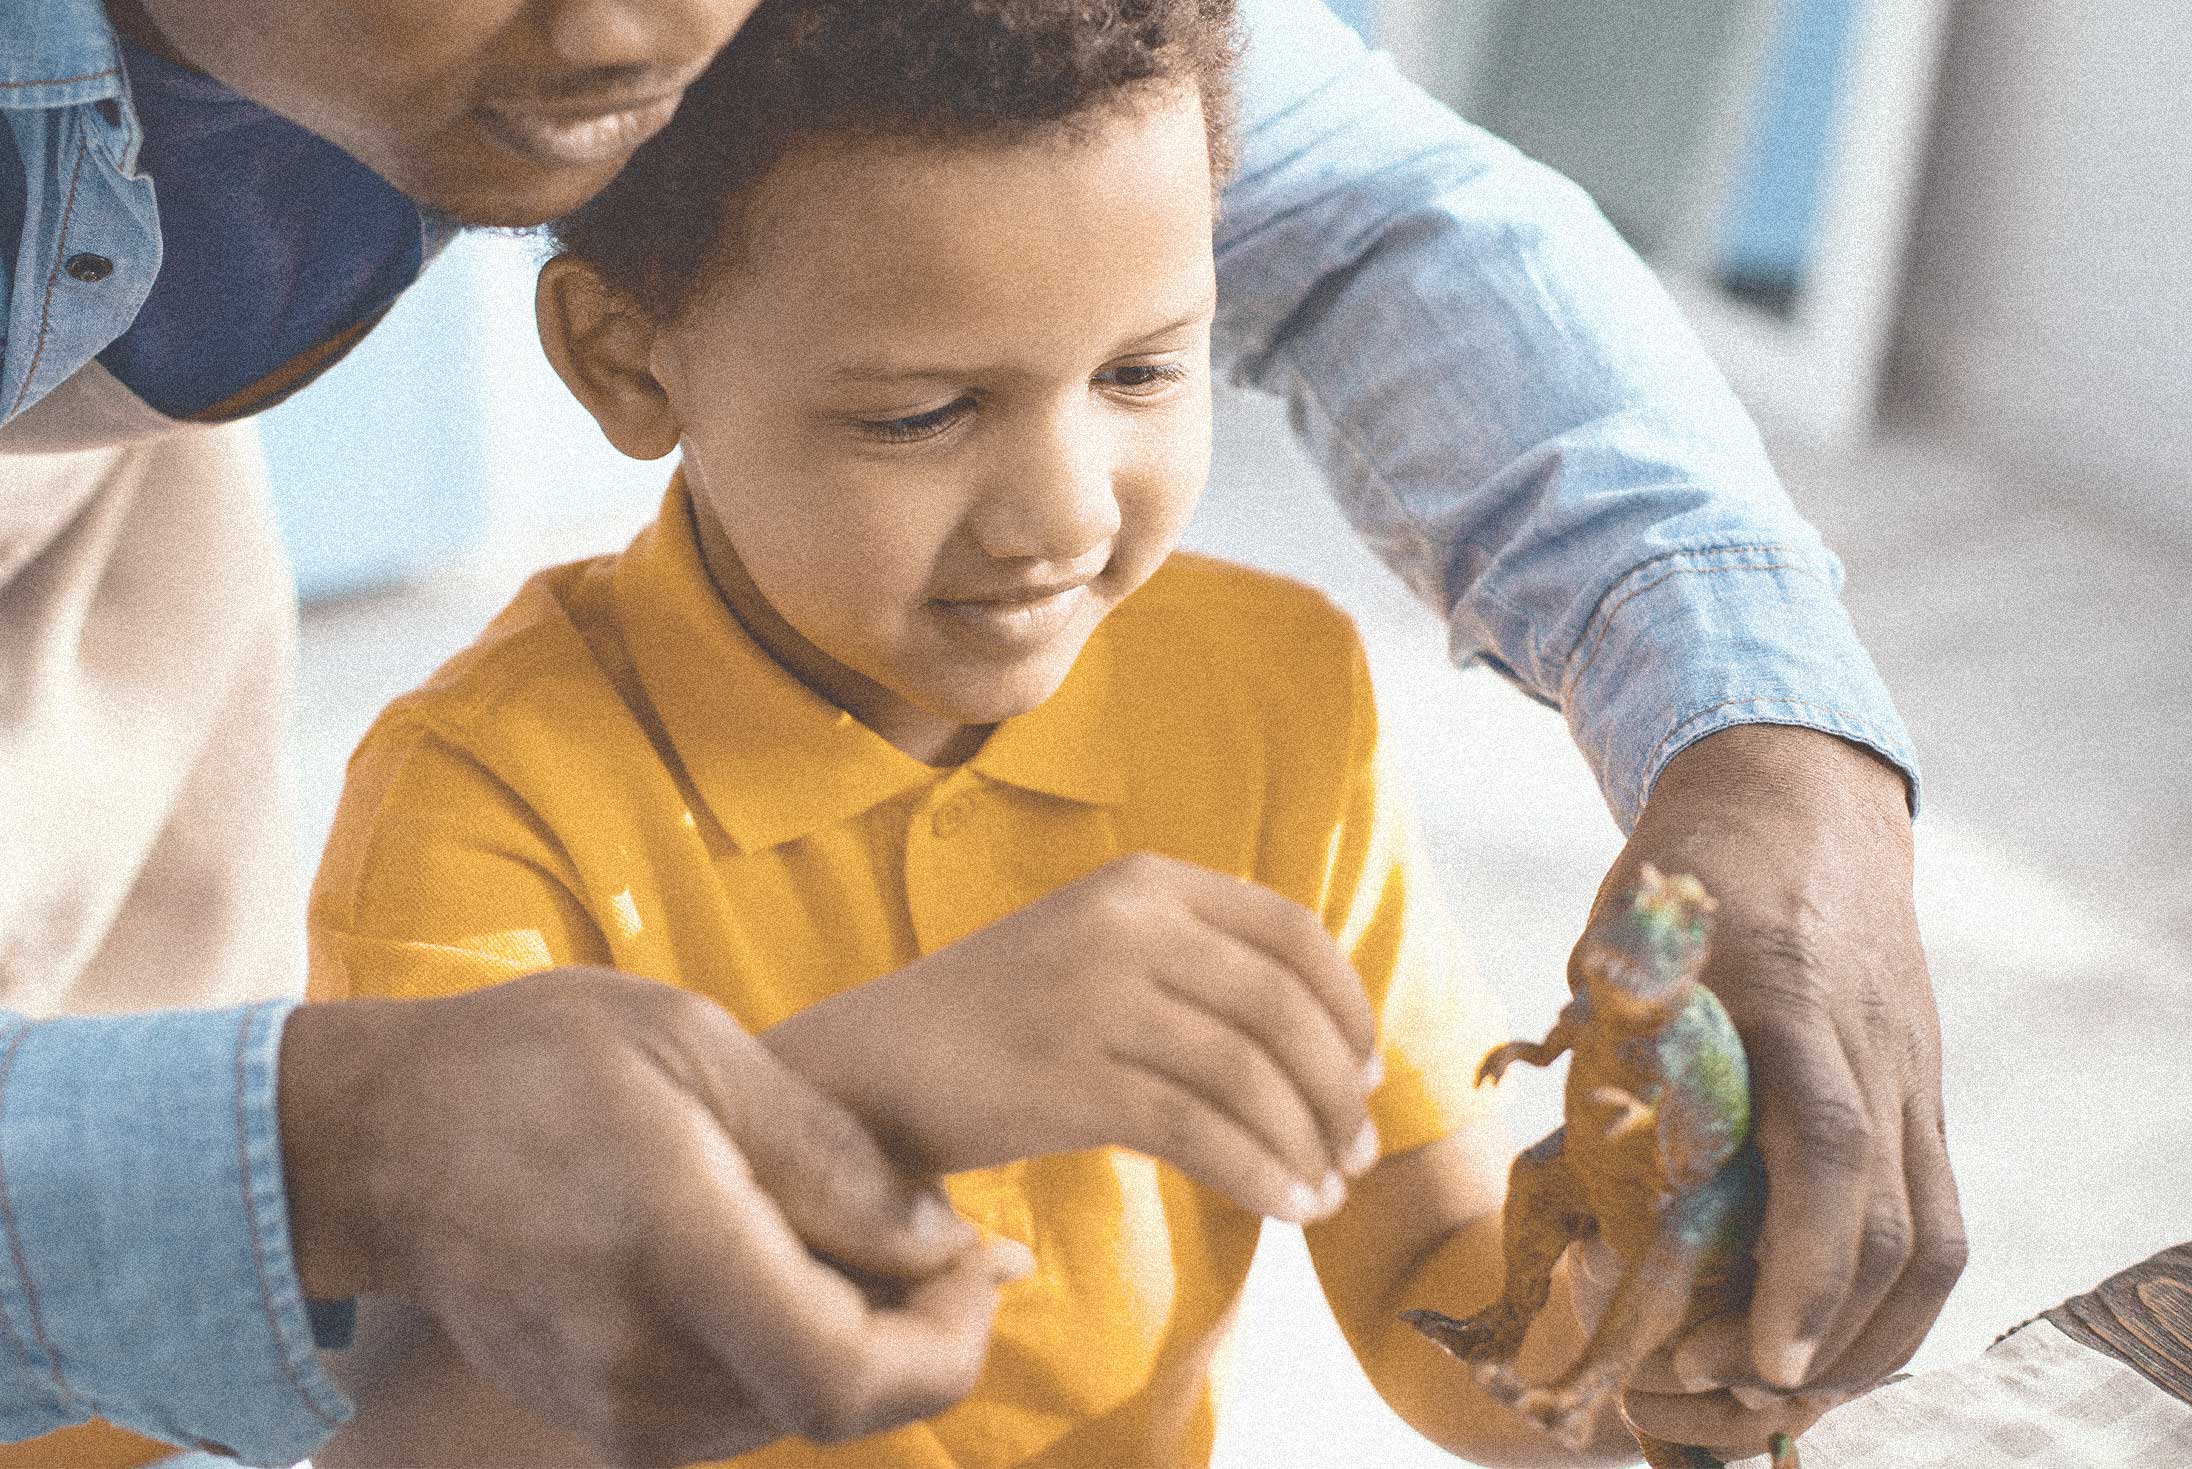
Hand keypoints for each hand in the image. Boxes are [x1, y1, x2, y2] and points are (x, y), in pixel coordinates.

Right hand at [278, 969, 1023, 1464]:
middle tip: (939, 1237)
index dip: (948, 1338)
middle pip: (839, 1403)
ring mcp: (612, 1408)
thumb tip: (948, 1239)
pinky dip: (793, 1352)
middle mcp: (641, 1362)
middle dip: (921, 1331)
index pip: (848, 1375)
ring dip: (859, 1339)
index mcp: (673, 1252)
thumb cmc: (538, 1063)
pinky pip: (740, 1408)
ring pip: (796, 1410)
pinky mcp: (600, 1420)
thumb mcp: (699, 1051)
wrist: (380, 1140)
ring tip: (852, 1233)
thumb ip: (831, 1158)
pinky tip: (786, 1267)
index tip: (978, 1260)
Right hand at [767, 852, 1381, 1223]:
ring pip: (1248, 1076)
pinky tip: (1284, 1207)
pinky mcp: (1065, 1080)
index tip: (1368, 1071)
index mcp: (1142, 881)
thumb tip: (1332, 1044)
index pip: (1291, 931)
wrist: (869, 1065)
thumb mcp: (1099, 949)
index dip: (1347, 1007)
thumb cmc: (1001, 1021)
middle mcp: (1122, 924)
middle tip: (1358, 1153)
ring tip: (1324, 1193)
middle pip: (1283, 1009)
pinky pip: (1199, 1133)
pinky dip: (1259, 1175)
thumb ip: (1196, 965)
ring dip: (1305, 1145)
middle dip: (1338, 1091)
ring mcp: (1091, 998)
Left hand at [1592, 726, 1966, 1444]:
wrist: (1800, 795)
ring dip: (1865, 1339)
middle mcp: (1871, 1046)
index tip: (1755, 1355)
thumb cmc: (1690, 869)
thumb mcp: (1629, 928)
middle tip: (1719, 1389)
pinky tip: (1825, 1341)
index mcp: (1789, 998)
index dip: (1799, 1261)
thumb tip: (1560, 1131)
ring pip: (1930, 1237)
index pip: (1822, 1146)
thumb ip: (1607, 1024)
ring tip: (1773, 1394)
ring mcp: (1911, 1073)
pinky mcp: (1922, 1095)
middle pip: (1885, 1219)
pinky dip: (1891, 1299)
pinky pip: (1936, 1216)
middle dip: (1811, 1329)